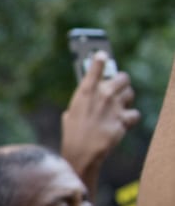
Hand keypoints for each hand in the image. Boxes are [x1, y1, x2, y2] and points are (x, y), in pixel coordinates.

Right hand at [62, 53, 139, 176]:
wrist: (82, 151)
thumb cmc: (73, 132)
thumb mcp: (71, 112)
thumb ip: (84, 101)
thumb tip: (91, 98)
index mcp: (85, 91)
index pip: (96, 66)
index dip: (100, 59)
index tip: (103, 54)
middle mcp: (103, 95)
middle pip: (123, 77)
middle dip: (122, 81)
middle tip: (119, 86)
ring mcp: (115, 106)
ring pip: (130, 93)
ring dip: (127, 98)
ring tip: (120, 105)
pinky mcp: (123, 119)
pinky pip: (134, 113)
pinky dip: (130, 118)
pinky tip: (123, 122)